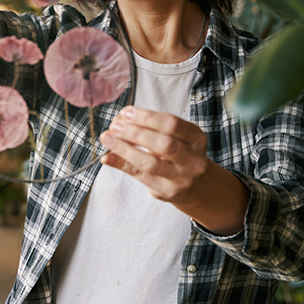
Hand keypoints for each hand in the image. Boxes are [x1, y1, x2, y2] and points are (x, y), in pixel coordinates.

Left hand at [99, 106, 247, 234]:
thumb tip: (119, 120)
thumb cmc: (178, 155)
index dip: (147, 117)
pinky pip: (140, 176)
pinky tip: (107, 157)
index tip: (126, 112)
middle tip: (115, 125)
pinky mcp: (167, 191)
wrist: (194, 185)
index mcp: (196, 138)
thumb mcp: (172, 137)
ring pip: (150, 163)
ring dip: (125, 149)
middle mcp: (193, 159)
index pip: (172, 124)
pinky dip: (121, 164)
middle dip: (136, 132)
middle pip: (164, 144)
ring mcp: (181, 178)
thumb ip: (149, 129)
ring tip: (108, 138)